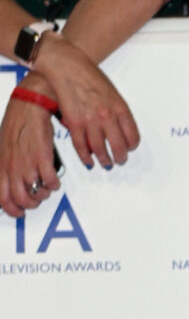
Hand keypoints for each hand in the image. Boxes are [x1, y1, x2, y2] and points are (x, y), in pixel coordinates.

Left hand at [0, 94, 58, 216]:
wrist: (30, 106)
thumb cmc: (18, 123)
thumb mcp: (4, 147)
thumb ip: (6, 166)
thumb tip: (11, 181)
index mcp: (1, 165)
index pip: (2, 198)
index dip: (12, 210)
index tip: (19, 212)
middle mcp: (12, 167)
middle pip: (20, 200)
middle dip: (31, 205)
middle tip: (36, 200)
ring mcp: (27, 164)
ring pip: (36, 194)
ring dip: (43, 195)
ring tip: (46, 187)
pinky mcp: (42, 158)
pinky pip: (50, 182)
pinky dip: (54, 184)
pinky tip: (54, 179)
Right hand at [33, 32, 138, 171]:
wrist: (67, 66)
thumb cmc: (89, 76)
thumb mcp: (112, 92)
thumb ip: (117, 111)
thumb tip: (120, 129)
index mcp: (120, 108)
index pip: (133, 137)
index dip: (132, 146)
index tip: (130, 148)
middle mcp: (108, 116)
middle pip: (119, 147)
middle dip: (120, 157)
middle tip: (120, 160)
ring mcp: (91, 121)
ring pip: (100, 150)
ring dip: (104, 160)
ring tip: (107, 164)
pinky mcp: (74, 123)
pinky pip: (81, 146)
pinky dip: (85, 157)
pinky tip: (89, 161)